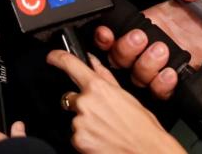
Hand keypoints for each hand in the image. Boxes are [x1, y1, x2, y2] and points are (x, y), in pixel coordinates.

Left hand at [46, 50, 183, 153]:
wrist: (148, 153)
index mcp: (98, 88)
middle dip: (83, 104)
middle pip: (72, 97)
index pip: (70, 65)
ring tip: (105, 130)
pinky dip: (86, 137)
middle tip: (102, 115)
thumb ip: (105, 77)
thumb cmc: (143, 128)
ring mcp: (79, 122)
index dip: (58, 58)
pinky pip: (76, 134)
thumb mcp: (127, 97)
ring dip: (85, 122)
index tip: (52, 57)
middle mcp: (85, 102)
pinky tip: (101, 140)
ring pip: (75, 118)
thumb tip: (93, 62)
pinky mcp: (77, 140)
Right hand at [93, 0, 201, 98]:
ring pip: (136, 75)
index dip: (105, 34)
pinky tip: (173, 73)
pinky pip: (159, 91)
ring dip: (144, 65)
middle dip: (125, 48)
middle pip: (118, 56)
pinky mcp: (179, 83)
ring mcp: (164, 65)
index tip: (107, 32)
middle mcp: (152, 45)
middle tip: (144, 38)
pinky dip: (161, 84)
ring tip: (164, 52)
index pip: (115, 31)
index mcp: (151, 21)